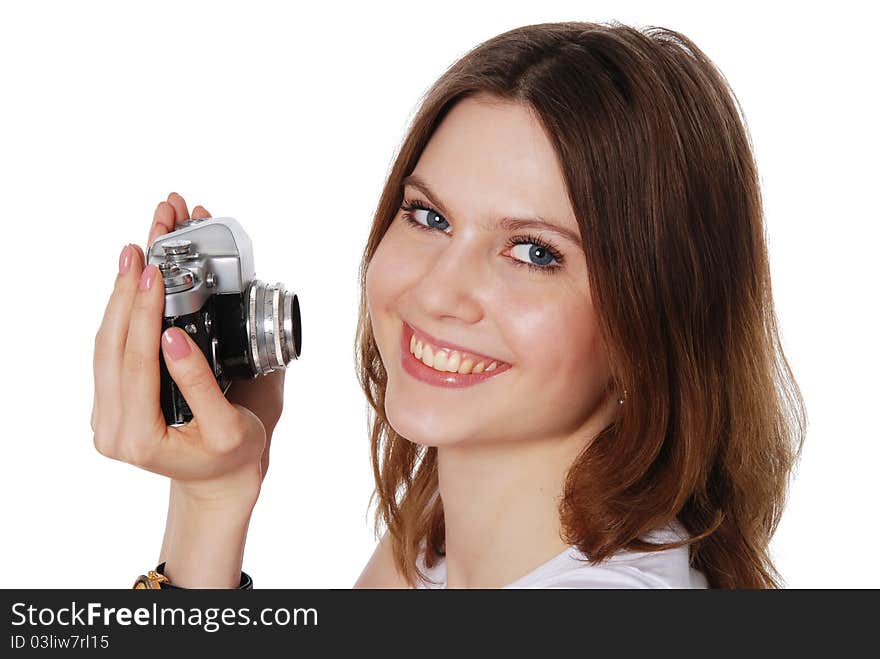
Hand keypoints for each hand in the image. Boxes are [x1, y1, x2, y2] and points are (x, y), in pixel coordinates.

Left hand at [92, 192, 283, 503]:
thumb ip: (199, 384)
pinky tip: (131, 285)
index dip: (142, 313)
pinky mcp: (113, 399)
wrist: (219, 479)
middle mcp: (111, 428)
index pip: (134, 362)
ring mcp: (107, 414)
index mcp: (137, 437)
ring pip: (104, 344)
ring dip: (118, 296)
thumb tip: (174, 337)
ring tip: (133, 255)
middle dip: (124, 292)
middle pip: (110, 347)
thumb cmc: (230, 455)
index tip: (153, 273)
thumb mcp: (227, 426)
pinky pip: (111, 350)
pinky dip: (122, 312)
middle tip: (140, 250)